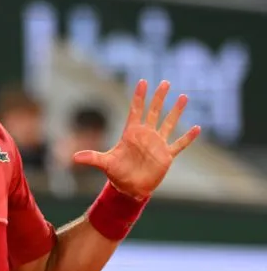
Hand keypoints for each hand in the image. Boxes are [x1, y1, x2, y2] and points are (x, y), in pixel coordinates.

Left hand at [74, 79, 200, 199]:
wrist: (129, 188)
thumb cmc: (117, 174)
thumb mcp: (104, 164)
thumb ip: (91, 158)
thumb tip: (73, 157)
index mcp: (131, 134)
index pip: (135, 111)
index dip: (139, 97)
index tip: (142, 81)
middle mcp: (146, 136)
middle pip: (153, 112)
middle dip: (159, 97)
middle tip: (165, 82)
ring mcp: (157, 144)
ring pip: (168, 123)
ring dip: (176, 111)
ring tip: (183, 97)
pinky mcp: (166, 156)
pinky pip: (179, 145)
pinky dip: (187, 138)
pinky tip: (197, 128)